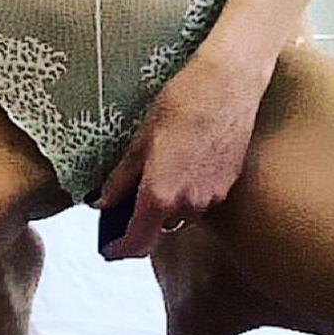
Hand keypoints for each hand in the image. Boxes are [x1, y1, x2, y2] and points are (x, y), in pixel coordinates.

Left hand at [93, 50, 272, 258]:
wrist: (229, 84)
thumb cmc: (182, 103)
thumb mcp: (140, 141)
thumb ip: (121, 180)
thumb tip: (103, 202)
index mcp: (160, 196)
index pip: (137, 243)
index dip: (119, 250)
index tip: (109, 249)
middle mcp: (187, 206)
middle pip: (158, 231)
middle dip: (142, 223)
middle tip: (126, 202)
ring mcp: (211, 198)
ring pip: (180, 218)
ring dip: (165, 208)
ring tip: (156, 176)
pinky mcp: (227, 187)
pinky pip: (199, 203)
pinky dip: (185, 195)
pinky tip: (181, 167)